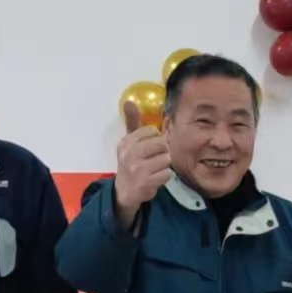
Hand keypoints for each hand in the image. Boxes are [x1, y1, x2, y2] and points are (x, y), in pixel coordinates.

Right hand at [113, 100, 171, 224]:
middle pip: (161, 144)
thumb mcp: (128, 142)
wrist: (124, 191)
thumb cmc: (130, 162)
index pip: (151, 131)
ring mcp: (137, 169)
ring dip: (164, 165)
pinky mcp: (146, 183)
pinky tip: (155, 178)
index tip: (149, 147)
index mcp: (126, 143)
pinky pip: (167, 173)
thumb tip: (129, 101)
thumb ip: (132, 122)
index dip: (155, 139)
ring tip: (155, 169)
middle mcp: (129, 154)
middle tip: (155, 159)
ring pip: (166, 159)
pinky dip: (165, 176)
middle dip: (162, 151)